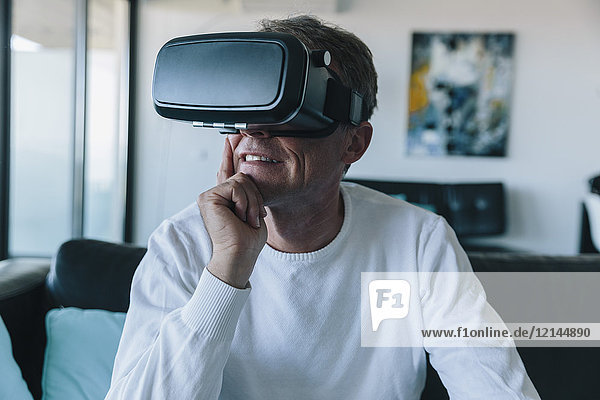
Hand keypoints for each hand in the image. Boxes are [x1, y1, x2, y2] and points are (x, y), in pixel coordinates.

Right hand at [197, 136, 266, 288]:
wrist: (240, 254)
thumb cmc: (248, 240)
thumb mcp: (253, 209)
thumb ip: (247, 191)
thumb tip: (245, 172)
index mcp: (224, 197)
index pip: (227, 170)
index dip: (229, 153)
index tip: (231, 137)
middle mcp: (214, 194)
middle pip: (243, 175)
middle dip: (255, 196)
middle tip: (252, 218)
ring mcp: (209, 195)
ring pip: (241, 180)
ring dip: (251, 202)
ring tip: (246, 219)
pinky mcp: (208, 197)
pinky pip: (235, 186)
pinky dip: (244, 202)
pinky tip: (240, 216)